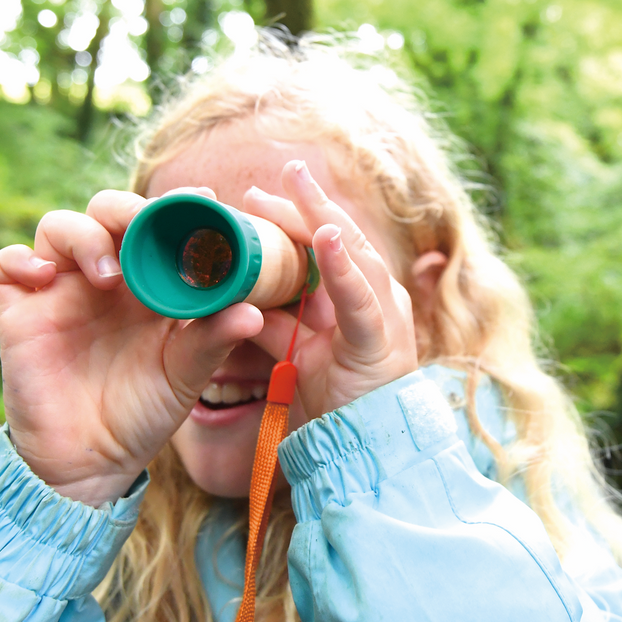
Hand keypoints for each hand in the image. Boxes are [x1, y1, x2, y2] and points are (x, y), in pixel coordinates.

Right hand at [0, 189, 262, 504]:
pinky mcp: (19, 314)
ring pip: (58, 227)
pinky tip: (45, 276)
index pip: (157, 224)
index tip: (205, 198)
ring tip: (108, 274)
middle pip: (106, 211)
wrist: (93, 463)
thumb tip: (253, 312)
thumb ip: (214, 340)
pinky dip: (19, 259)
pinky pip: (4, 267)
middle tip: (146, 225)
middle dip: (126, 208)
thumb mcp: (185, 374)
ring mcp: (58, 290)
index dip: (177, 205)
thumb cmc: (143, 412)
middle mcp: (103, 276)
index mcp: (147, 280)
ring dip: (83, 236)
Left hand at [242, 159, 419, 417]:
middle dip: (307, 203)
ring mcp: (385, 314)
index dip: (295, 217)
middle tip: (283, 170)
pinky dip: (341, 266)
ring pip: (353, 254)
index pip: (325, 246)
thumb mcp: (294, 354)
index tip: (256, 196)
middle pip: (338, 238)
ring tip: (298, 184)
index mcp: (358, 298)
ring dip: (322, 217)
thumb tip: (236, 295)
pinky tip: (323, 236)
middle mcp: (377, 297)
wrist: (364, 452)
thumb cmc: (334, 404)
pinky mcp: (381, 340)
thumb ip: (275, 322)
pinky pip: (361, 297)